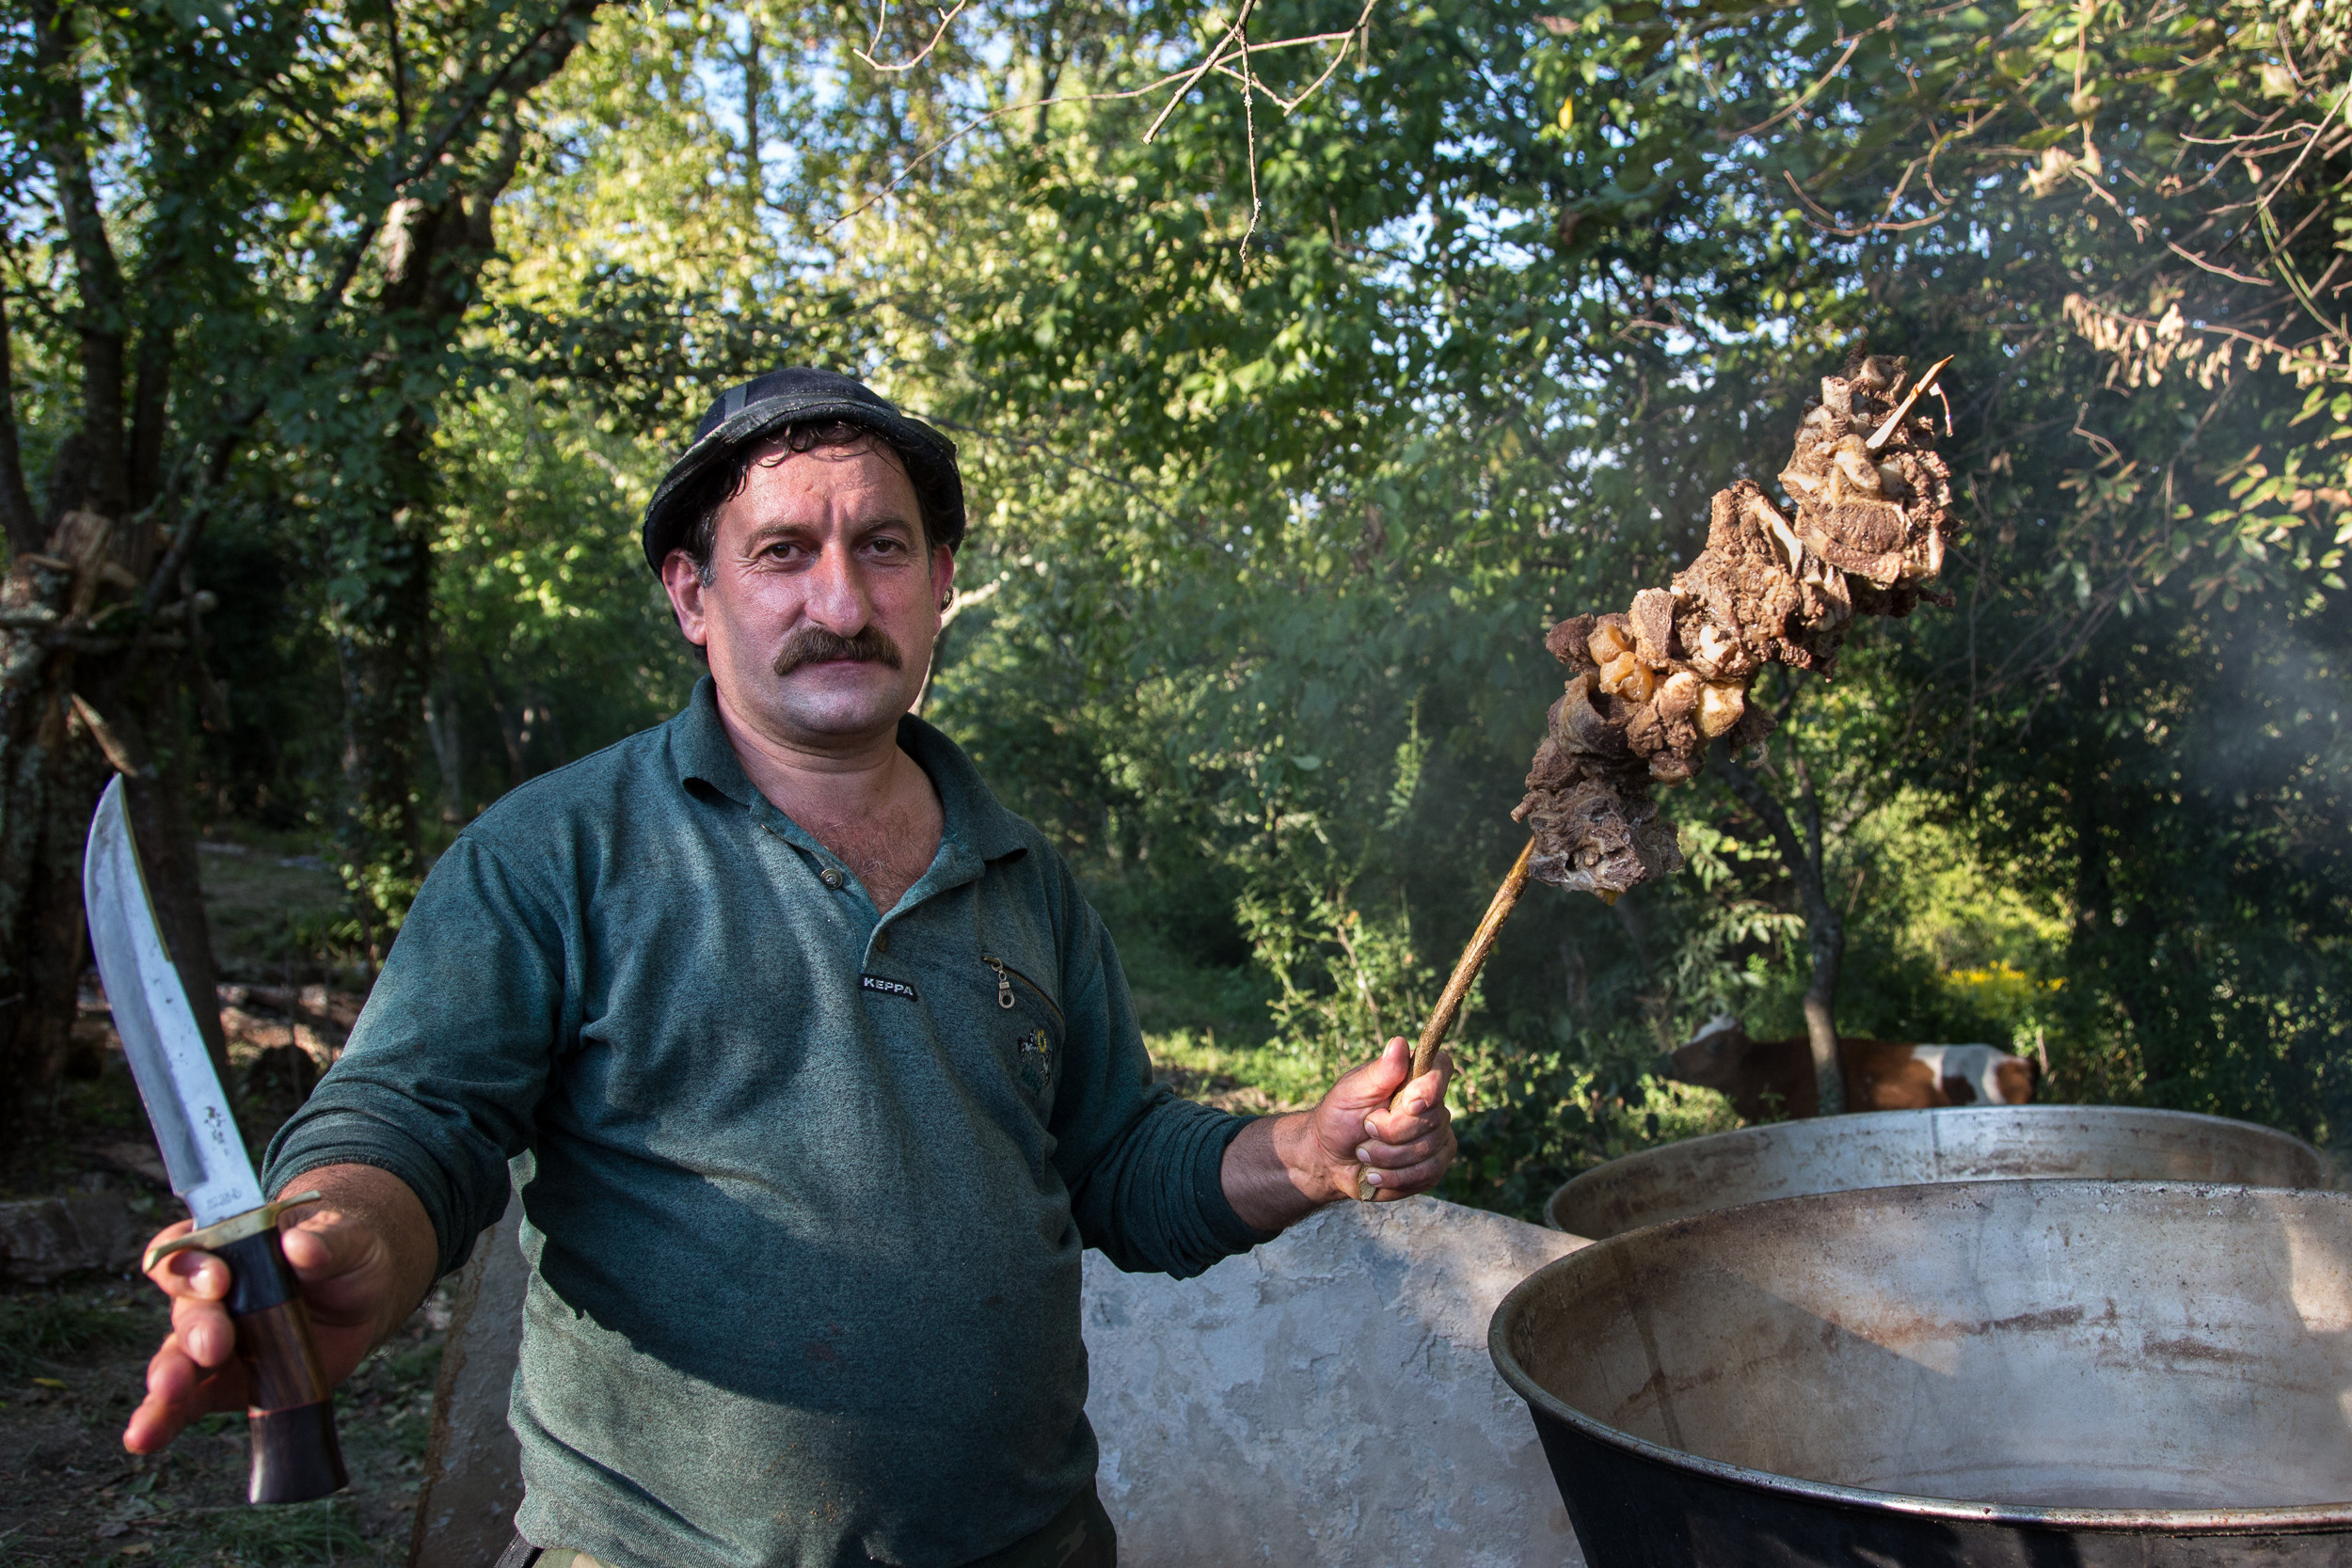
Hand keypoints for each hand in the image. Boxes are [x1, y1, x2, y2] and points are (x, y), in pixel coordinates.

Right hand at [125, 1167, 434, 1454]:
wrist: (363, 1298)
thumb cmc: (346, 1254)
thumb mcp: (348, 1239)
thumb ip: (326, 1241)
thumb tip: (300, 1245)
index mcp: (227, 1247)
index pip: (186, 1248)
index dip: (192, 1265)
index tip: (219, 1280)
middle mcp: (207, 1295)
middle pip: (186, 1309)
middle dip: (196, 1327)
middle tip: (214, 1346)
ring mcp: (211, 1343)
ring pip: (175, 1360)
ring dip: (168, 1378)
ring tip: (167, 1394)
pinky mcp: (221, 1384)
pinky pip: (186, 1404)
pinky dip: (163, 1420)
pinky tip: (145, 1437)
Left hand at [1307, 1036, 1456, 1202]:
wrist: (1330, 1159)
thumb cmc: (1339, 1117)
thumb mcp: (1351, 1091)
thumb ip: (1379, 1072)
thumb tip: (1399, 1043)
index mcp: (1413, 1078)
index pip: (1442, 1069)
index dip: (1431, 1088)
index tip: (1408, 1103)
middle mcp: (1432, 1106)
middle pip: (1432, 1118)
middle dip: (1390, 1132)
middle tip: (1365, 1129)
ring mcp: (1437, 1138)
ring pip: (1427, 1151)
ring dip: (1386, 1157)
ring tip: (1364, 1153)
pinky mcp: (1433, 1167)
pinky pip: (1425, 1174)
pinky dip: (1393, 1177)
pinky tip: (1375, 1174)